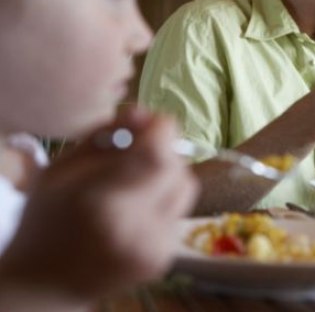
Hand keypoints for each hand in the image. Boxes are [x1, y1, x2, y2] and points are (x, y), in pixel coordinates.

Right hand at [0, 107, 197, 300]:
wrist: (46, 282)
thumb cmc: (49, 217)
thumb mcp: (62, 168)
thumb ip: (105, 135)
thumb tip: (146, 113)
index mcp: (101, 201)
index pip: (158, 155)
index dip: (161, 130)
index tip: (149, 123)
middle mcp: (134, 228)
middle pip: (177, 168)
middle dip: (164, 150)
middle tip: (137, 153)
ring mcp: (153, 248)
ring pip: (186, 188)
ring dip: (168, 175)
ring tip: (135, 183)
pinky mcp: (164, 259)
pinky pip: (179, 212)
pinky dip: (164, 202)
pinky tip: (135, 212)